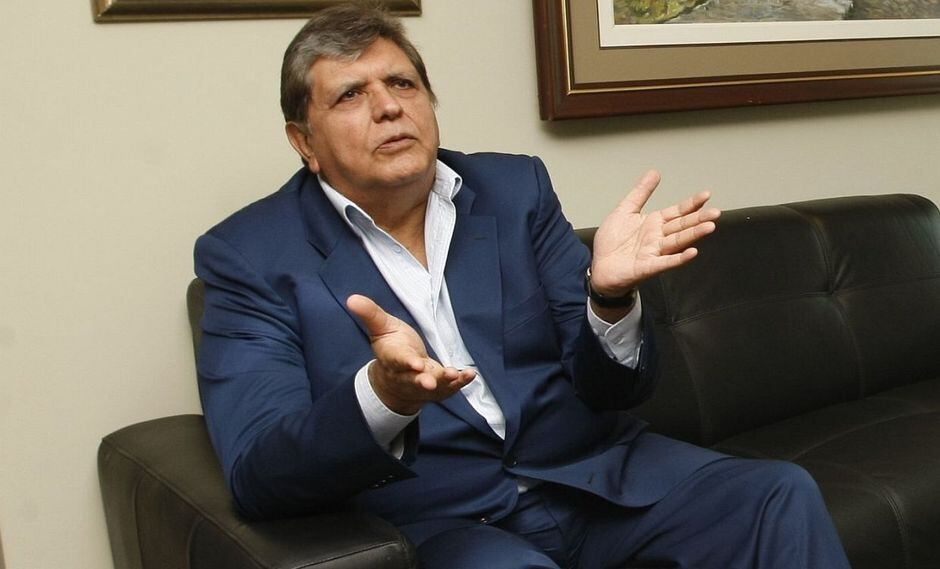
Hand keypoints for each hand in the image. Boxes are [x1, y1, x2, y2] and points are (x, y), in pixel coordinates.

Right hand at [346, 294, 475, 414]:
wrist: (395, 378)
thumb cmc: (391, 346)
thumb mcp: (381, 327)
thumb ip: (370, 313)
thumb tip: (351, 298)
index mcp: (393, 358)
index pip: (398, 361)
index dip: (407, 363)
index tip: (415, 364)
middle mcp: (407, 375)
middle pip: (415, 380)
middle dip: (424, 381)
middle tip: (431, 382)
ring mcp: (423, 384)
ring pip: (434, 386)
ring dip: (445, 382)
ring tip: (455, 375)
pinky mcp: (437, 389)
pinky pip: (449, 388)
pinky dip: (460, 383)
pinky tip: (470, 374)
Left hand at [590, 170, 719, 296]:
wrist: (598, 267)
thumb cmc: (612, 242)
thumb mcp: (625, 211)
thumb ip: (640, 193)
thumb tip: (655, 173)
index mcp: (654, 223)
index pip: (677, 211)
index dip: (691, 204)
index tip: (706, 194)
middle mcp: (658, 237)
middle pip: (682, 226)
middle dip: (699, 219)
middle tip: (716, 212)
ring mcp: (654, 252)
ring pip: (677, 242)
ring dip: (694, 235)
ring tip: (709, 227)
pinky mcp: (647, 267)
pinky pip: (666, 262)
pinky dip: (679, 258)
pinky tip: (692, 252)